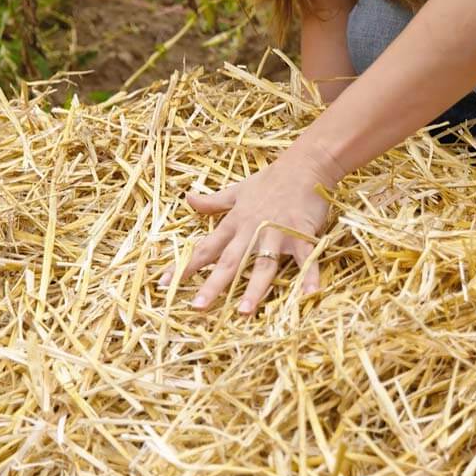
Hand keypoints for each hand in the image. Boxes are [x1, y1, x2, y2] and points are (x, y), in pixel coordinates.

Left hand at [159, 146, 342, 313]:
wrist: (305, 164)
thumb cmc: (271, 179)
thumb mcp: (238, 191)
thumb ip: (214, 202)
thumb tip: (188, 199)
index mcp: (235, 223)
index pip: (205, 248)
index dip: (185, 266)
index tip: (164, 284)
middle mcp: (251, 230)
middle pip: (230, 261)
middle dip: (213, 284)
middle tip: (197, 307)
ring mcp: (277, 233)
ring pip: (263, 265)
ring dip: (254, 289)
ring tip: (243, 312)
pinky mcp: (302, 234)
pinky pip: (306, 258)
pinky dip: (309, 276)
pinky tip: (311, 295)